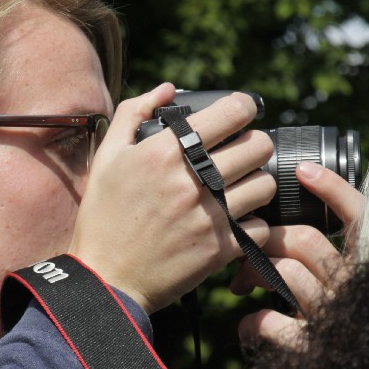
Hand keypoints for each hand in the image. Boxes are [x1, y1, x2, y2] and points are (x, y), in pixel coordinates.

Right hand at [69, 84, 276, 313]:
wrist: (105, 279)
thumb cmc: (102, 218)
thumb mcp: (106, 159)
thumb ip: (133, 114)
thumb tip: (167, 89)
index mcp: (164, 152)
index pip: (232, 112)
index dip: (245, 107)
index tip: (242, 114)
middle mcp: (190, 180)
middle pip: (258, 146)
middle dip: (254, 145)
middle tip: (241, 153)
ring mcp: (208, 215)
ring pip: (265, 184)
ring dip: (256, 183)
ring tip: (239, 188)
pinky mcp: (219, 248)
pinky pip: (260, 225)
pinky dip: (252, 223)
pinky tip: (234, 223)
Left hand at [233, 162, 363, 347]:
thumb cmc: (350, 341)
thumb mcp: (351, 295)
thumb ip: (330, 265)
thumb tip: (286, 234)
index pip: (360, 218)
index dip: (332, 190)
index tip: (301, 170)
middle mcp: (360, 291)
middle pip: (306, 241)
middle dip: (266, 241)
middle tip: (246, 257)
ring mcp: (338, 320)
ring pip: (287, 273)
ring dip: (254, 276)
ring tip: (241, 288)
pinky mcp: (317, 352)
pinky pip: (274, 323)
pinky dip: (254, 323)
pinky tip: (249, 330)